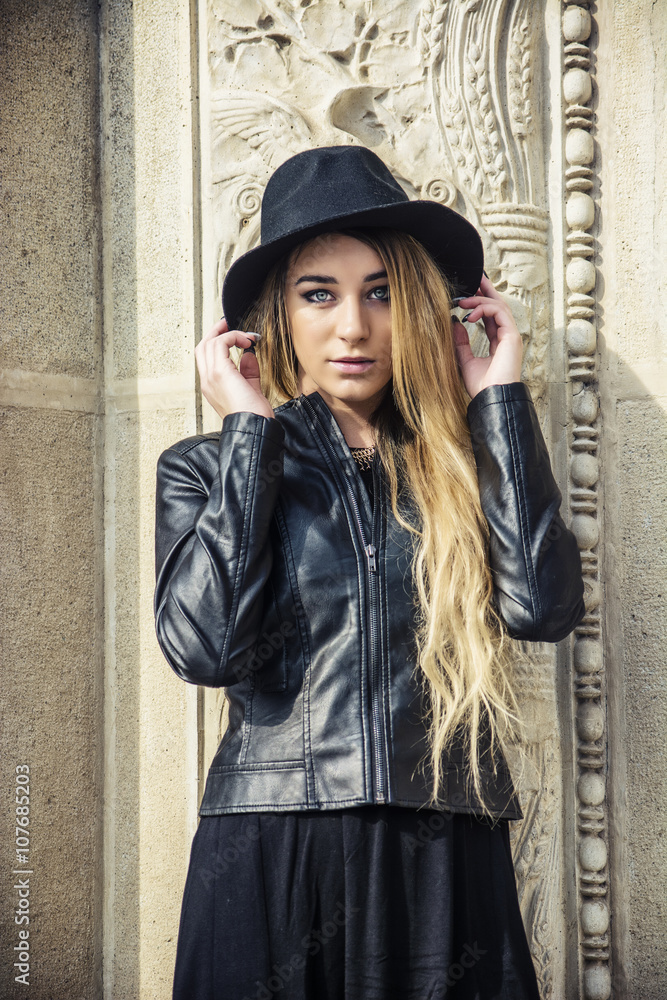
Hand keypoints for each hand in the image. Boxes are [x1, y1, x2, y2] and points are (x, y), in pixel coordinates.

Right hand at [195, 318, 274, 421]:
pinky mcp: (220, 372)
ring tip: (245, 336)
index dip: (217, 342)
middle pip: (202, 346)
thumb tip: (249, 355)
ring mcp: (211, 376)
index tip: (233, 335)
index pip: (206, 358)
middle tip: (229, 323)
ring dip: (228, 334)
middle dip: (216, 332)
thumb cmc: (255, 415)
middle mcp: (207, 380)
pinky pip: (221, 344)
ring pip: (209, 343)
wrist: (254, 427)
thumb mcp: (251, 389)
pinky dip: (234, 337)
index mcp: (212, 386)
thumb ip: (248, 372)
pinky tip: (247, 342)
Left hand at [452, 274, 522, 398]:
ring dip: (479, 299)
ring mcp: (511, 335)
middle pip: (498, 304)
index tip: (466, 293)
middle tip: (472, 277)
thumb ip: (460, 342)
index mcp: (498, 341)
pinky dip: (484, 308)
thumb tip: (453, 323)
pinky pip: (500, 312)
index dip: (479, 301)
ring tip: (461, 301)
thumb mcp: (464, 360)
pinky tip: (469, 315)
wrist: (491, 399)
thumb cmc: (481, 386)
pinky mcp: (512, 335)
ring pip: (498, 305)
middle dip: (485, 289)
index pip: (490, 314)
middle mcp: (506, 335)